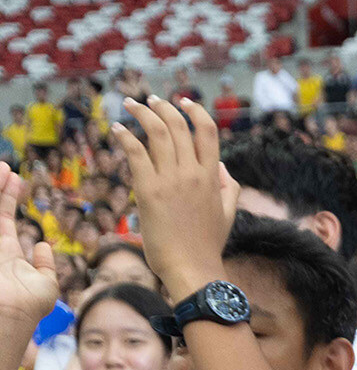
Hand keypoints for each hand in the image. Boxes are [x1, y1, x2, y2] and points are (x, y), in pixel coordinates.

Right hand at [0, 165, 58, 328]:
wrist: (7, 318)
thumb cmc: (27, 309)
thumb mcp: (45, 287)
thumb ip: (46, 267)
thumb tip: (44, 246)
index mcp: (6, 255)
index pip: (3, 219)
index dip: (7, 197)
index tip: (14, 178)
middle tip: (4, 166)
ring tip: (2, 168)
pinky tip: (0, 182)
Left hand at [112, 98, 237, 298]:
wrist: (192, 268)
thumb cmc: (207, 245)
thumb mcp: (228, 214)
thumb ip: (228, 187)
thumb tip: (221, 166)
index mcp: (212, 177)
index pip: (207, 131)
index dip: (195, 111)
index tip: (184, 102)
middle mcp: (193, 173)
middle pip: (179, 125)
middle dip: (163, 107)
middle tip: (150, 101)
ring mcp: (171, 181)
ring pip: (157, 132)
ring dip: (142, 113)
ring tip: (131, 105)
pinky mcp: (148, 190)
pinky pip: (135, 152)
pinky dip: (124, 136)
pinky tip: (116, 129)